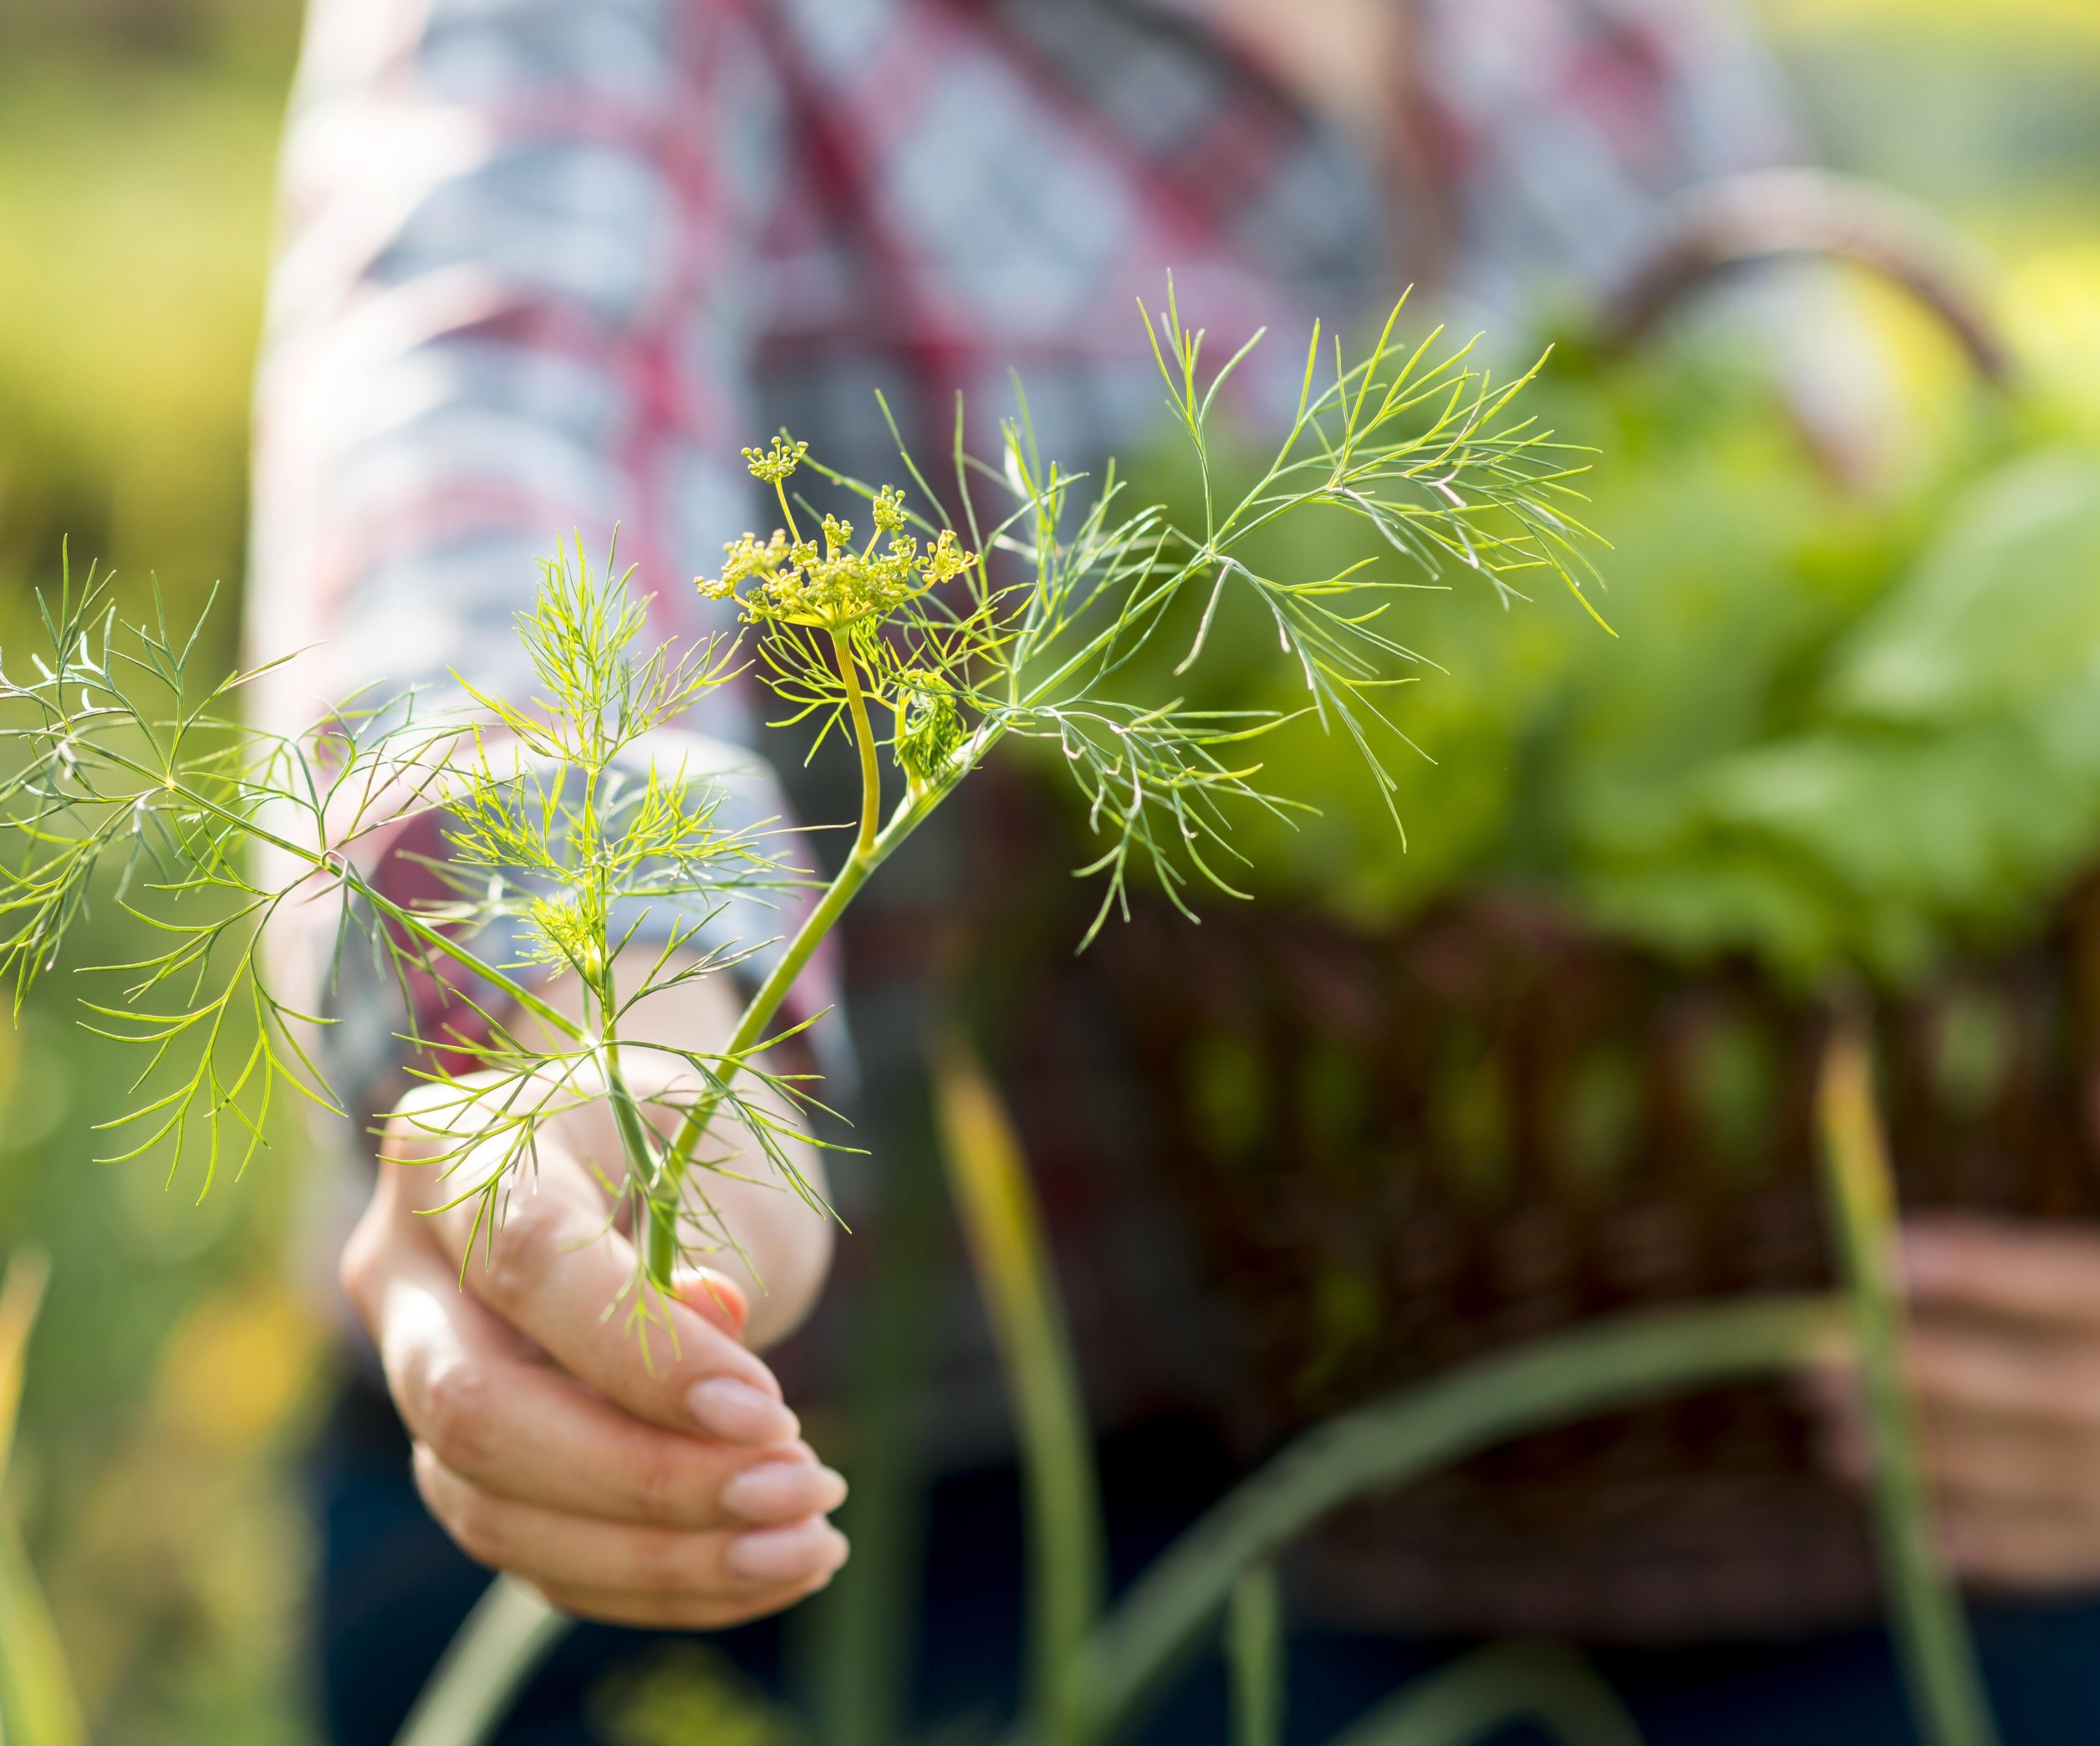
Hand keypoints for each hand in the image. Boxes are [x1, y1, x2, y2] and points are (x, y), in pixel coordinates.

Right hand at [341, 1073, 848, 1628]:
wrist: (638, 1149)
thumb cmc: (684, 1136)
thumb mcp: (711, 1149)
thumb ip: (708, 1238)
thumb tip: (718, 1371)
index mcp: (458, 1148)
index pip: (529, 1262)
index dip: (646, 1356)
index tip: (770, 1413)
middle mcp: (401, 1268)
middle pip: (476, 1412)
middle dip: (646, 1481)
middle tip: (800, 1488)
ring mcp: (413, 1377)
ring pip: (495, 1513)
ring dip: (666, 1557)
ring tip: (810, 1542)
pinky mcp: (456, 1465)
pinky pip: (535, 1558)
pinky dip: (659, 1584)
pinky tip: (772, 1567)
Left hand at [1805, 1212, 2099, 1591]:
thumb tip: (2085, 1083)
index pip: (2079, 1282)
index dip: (1987, 1267)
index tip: (1879, 1252)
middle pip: (2052, 1387)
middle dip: (1931, 1376)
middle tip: (1812, 1361)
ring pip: (2055, 1475)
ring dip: (1937, 1462)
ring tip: (1833, 1441)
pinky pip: (2083, 1554)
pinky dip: (2003, 1548)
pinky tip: (1915, 1531)